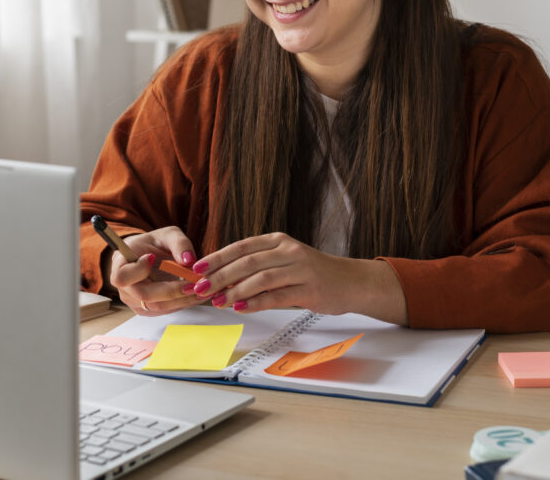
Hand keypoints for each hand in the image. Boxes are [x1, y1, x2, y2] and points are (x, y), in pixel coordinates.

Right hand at [109, 226, 201, 315]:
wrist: (148, 256)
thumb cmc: (154, 244)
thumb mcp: (168, 234)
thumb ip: (179, 243)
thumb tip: (189, 260)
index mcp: (121, 265)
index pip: (122, 277)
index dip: (138, 271)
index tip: (152, 257)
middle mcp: (125, 288)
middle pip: (144, 295)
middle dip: (172, 290)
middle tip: (193, 283)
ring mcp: (135, 301)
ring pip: (158, 306)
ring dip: (181, 299)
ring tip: (201, 289)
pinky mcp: (147, 310)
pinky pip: (165, 310)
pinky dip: (182, 303)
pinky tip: (195, 294)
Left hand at [191, 232, 405, 321]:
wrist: (351, 282)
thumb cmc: (313, 273)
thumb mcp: (285, 260)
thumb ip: (258, 266)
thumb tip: (223, 278)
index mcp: (279, 241)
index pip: (242, 246)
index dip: (218, 257)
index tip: (198, 268)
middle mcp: (289, 251)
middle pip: (247, 262)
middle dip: (220, 276)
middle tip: (201, 288)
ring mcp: (300, 269)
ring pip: (260, 278)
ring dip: (235, 291)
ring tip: (217, 301)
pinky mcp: (309, 289)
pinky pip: (277, 296)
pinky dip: (256, 303)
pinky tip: (240, 308)